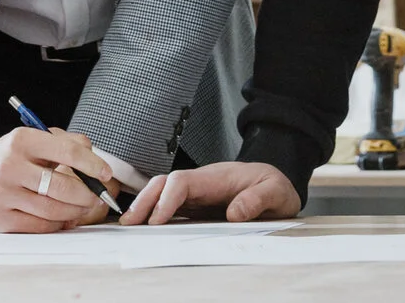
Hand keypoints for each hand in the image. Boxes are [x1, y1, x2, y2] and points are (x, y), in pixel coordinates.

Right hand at [0, 127, 115, 233]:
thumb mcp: (31, 139)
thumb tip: (92, 154)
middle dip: (87, 194)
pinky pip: (39, 226)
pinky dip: (57, 224)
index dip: (92, 164)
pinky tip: (63, 218)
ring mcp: (2, 194)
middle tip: (96, 196)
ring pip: (53, 209)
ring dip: (75, 211)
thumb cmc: (6, 157)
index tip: (105, 173)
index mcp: (21, 140)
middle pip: (62, 186)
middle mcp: (10, 166)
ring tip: (82, 207)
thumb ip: (64, 142)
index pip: (66, 152)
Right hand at [122, 161, 302, 223]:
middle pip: (164, 184)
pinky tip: (144, 228)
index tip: (157, 220)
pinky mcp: (196, 206)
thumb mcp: (276, 192)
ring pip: (162, 194)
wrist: (276, 184)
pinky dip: (154, 215)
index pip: (183, 182)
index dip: (167, 199)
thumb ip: (258, 199)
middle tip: (129, 223)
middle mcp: (201, 183)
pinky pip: (170, 208)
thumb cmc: (274, 185)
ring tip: (128, 225)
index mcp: (217, 177)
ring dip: (144, 207)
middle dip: (144, 201)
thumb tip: (234, 213)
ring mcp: (197, 194)